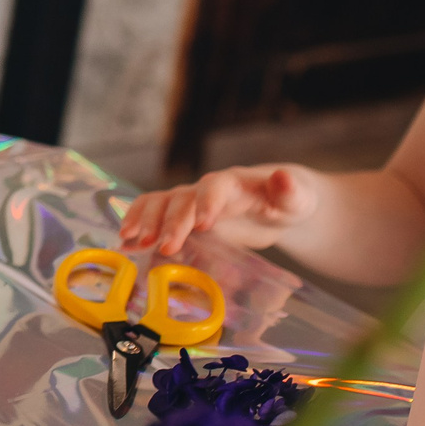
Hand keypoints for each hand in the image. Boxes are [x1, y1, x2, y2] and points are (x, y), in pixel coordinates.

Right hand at [119, 164, 315, 256]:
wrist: (276, 202)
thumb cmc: (288, 201)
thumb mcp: (298, 199)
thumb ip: (291, 192)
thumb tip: (284, 178)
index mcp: (234, 183)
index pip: (216, 186)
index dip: (208, 203)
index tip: (205, 225)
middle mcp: (205, 189)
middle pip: (182, 199)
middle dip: (172, 222)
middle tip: (165, 247)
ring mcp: (190, 200)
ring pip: (160, 203)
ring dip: (146, 220)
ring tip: (134, 242)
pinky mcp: (182, 215)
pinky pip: (152, 211)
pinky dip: (136, 221)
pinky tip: (126, 242)